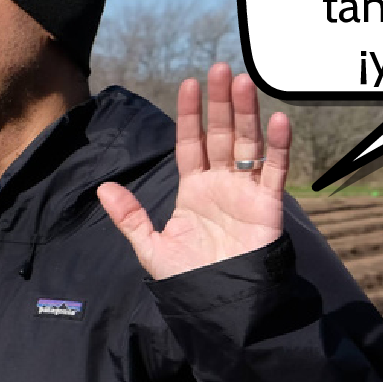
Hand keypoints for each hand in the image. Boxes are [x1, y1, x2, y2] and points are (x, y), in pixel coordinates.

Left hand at [95, 63, 290, 282]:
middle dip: (220, 103)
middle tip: (220, 68)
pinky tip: (279, 120)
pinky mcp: (268, 208)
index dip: (190, 114)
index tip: (189, 84)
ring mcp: (246, 194)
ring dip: (247, 114)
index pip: (191, 143)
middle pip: (222, 135)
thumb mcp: (154, 249)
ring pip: (248, 145)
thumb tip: (103, 188)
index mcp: (194, 190)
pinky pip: (275, 172)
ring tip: (243, 82)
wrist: (223, 312)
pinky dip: (279, 147)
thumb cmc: (192, 282)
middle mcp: (221, 185)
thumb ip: (131, 218)